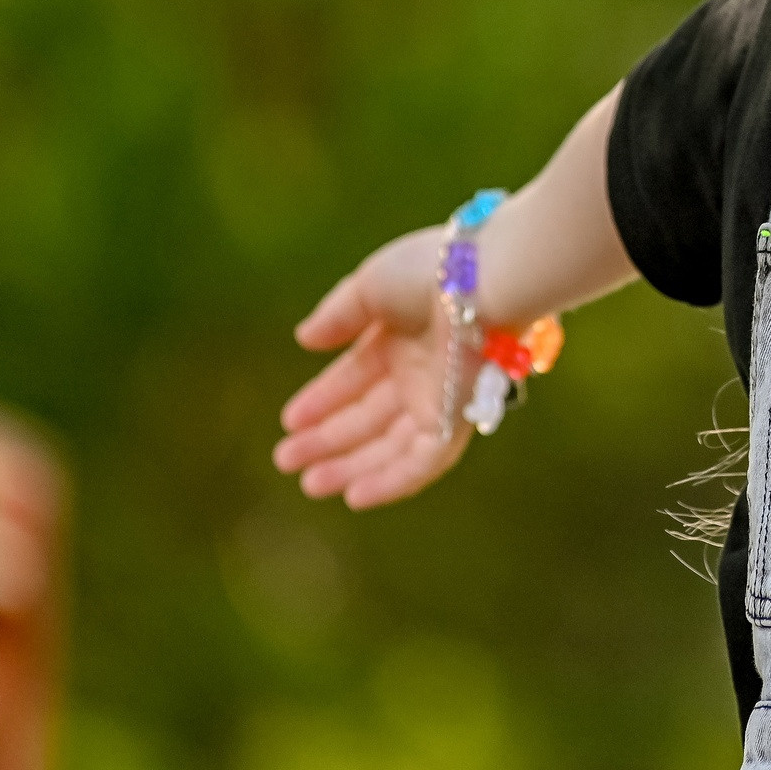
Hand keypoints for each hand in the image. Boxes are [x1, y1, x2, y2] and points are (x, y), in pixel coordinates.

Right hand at [275, 224, 470, 508]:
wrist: (483, 281)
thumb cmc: (430, 272)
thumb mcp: (371, 286)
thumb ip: (338, 314)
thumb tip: (304, 339)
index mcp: (403, 338)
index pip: (358, 378)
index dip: (323, 400)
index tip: (289, 421)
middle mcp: (423, 373)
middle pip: (371, 417)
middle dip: (329, 439)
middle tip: (287, 459)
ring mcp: (442, 398)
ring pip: (393, 446)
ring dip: (352, 466)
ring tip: (310, 483)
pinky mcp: (458, 420)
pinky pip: (424, 462)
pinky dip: (391, 482)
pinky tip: (354, 497)